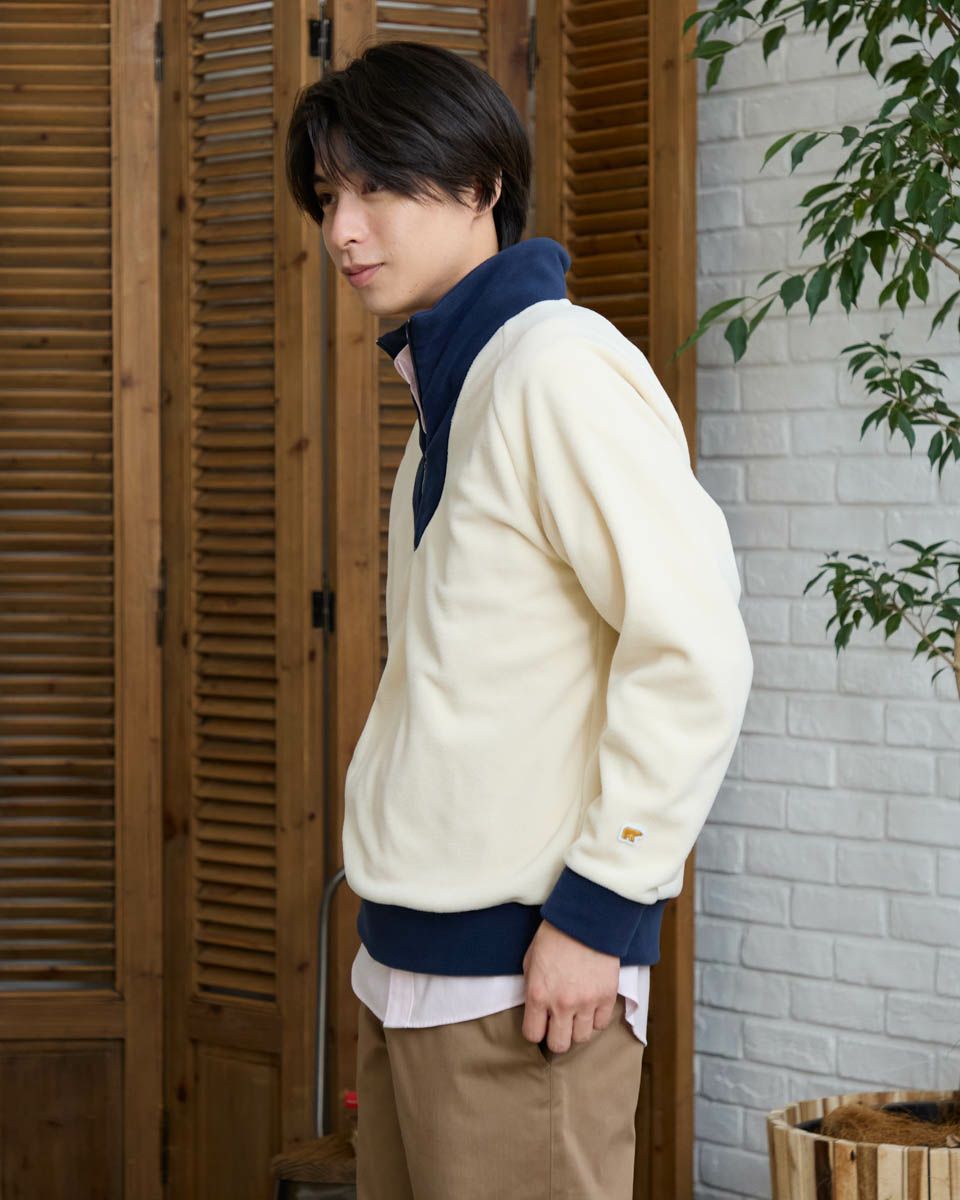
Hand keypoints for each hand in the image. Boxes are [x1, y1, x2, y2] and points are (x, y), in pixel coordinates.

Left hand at [520, 919, 619, 1053]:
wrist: (585, 919)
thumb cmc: (554, 937)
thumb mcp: (530, 961)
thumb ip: (532, 988)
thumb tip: (535, 1009)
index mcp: (538, 995)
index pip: (533, 1035)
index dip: (536, 1030)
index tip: (540, 1023)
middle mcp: (562, 1004)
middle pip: (559, 1045)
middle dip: (557, 1036)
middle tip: (559, 1024)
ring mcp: (586, 1002)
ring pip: (582, 1038)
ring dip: (578, 1028)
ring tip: (577, 1012)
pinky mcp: (607, 996)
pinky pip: (601, 1024)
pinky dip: (596, 1018)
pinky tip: (591, 1004)